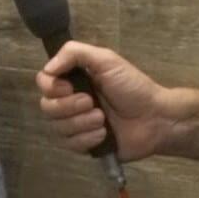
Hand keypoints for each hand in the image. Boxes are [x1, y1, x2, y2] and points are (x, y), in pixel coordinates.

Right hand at [36, 41, 198, 166]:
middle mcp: (70, 101)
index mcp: (74, 79)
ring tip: (103, 119)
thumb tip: (48, 68)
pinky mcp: (85, 144)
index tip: (70, 87)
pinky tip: (104, 134)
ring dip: (82, 123)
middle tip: (92, 103)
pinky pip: (71, 145)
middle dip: (69, 107)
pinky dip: (88, 138)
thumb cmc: (133, 86)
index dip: (52, 86)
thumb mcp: (106, 60)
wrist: (155, 118)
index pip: (44, 82)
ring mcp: (77, 124)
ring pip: (58, 128)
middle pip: (47, 107)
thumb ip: (74, 53)